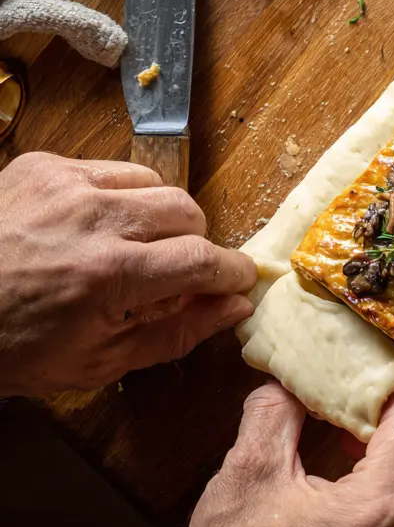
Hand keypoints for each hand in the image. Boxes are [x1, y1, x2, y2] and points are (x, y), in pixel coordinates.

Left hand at [0, 151, 256, 394]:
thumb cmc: (11, 348)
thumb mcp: (96, 362)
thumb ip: (177, 333)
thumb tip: (234, 307)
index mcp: (108, 276)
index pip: (203, 258)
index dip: (230, 270)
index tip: (237, 279)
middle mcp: (93, 219)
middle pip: (188, 212)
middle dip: (194, 243)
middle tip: (171, 272)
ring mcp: (66, 184)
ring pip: (155, 184)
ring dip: (159, 217)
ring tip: (131, 245)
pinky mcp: (44, 165)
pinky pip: (113, 170)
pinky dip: (119, 198)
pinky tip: (93, 226)